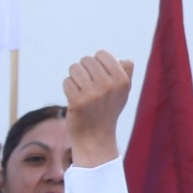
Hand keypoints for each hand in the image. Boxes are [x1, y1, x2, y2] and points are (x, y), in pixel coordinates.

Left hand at [62, 51, 134, 165]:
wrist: (95, 138)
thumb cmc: (107, 112)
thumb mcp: (122, 94)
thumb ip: (126, 75)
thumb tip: (126, 60)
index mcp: (122, 80)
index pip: (102, 54)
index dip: (96, 63)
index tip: (98, 77)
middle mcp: (109, 85)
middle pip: (86, 60)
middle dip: (84, 70)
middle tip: (87, 86)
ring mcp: (93, 94)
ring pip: (74, 68)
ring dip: (74, 78)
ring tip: (81, 91)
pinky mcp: (77, 102)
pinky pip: (67, 81)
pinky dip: (68, 88)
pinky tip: (74, 99)